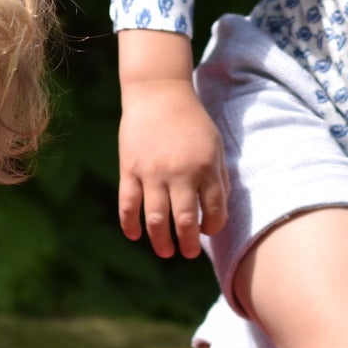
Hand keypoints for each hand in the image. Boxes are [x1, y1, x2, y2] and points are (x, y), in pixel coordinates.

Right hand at [118, 29, 226, 258]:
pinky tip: (135, 235)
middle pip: (184, 221)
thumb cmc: (192, 121)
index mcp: (206, 168)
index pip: (214, 211)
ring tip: (166, 252)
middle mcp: (180, 173)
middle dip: (187, 244)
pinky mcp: (130, 169)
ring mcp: (152, 173)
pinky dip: (129, 224)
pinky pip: (128, 204)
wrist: (159, 93)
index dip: (213, 227)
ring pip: (155, 219)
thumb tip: (217, 214)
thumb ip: (219, 179)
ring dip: (161, 241)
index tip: (207, 230)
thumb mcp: (215, 146)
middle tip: (188, 253)